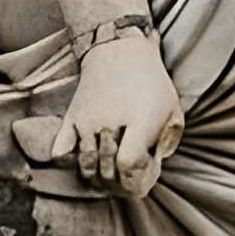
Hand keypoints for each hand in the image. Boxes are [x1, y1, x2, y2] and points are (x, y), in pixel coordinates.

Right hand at [52, 30, 182, 196]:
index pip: (128, 164)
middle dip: (121, 184)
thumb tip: (149, 168)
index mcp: (140, 120)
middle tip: (130, 176)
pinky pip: (61, 152)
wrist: (119, 51)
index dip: (136, 179)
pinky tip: (85, 160)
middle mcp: (110, 123)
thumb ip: (167, 143)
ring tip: (112, 172)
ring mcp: (87, 122)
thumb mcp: (173, 111)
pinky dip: (69, 162)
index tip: (145, 173)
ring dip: (99, 177)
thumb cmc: (152, 84)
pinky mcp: (72, 118)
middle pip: (107, 172)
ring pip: (86, 167)